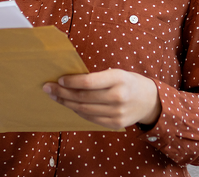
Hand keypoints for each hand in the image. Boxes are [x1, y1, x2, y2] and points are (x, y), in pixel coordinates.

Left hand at [42, 69, 160, 129]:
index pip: (89, 82)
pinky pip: (90, 118)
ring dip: (67, 103)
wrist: (150, 101)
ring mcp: (117, 113)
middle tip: (48, 88)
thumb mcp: (118, 73)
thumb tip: (69, 80)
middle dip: (62, 93)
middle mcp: (118, 97)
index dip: (71, 82)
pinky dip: (78, 112)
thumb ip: (98, 78)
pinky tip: (70, 106)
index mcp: (119, 79)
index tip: (59, 80)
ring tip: (55, 97)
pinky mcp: (115, 124)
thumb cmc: (128, 82)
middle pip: (83, 97)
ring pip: (84, 109)